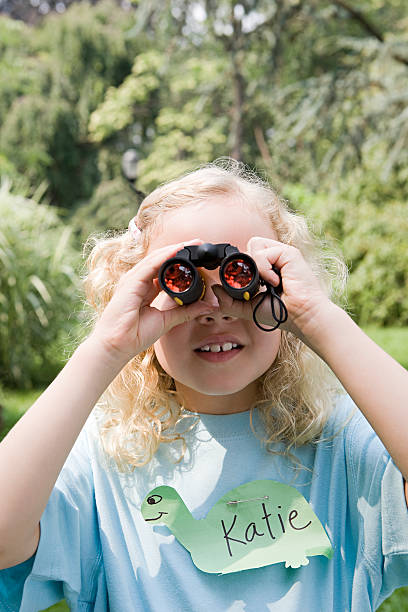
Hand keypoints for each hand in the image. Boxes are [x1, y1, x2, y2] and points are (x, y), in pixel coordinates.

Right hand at [89, 239, 215, 363]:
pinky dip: (164, 256)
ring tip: (192, 244)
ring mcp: (133, 279)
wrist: (118, 344)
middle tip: (199, 244)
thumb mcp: (168, 320)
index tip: (199, 258)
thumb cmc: (136, 334)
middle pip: (161, 260)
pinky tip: (177, 251)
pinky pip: (150, 265)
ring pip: (156, 258)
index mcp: (146, 288)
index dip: (181, 262)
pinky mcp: (131, 282)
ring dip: (175, 249)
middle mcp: (139, 281)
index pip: (165, 269)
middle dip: (180, 251)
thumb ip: (187, 311)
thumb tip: (208, 305)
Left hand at [212, 237, 333, 342]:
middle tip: (256, 285)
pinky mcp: (289, 253)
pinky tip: (275, 282)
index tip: (239, 281)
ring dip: (256, 265)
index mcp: (267, 268)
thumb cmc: (281, 313)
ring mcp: (282, 254)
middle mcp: (274, 259)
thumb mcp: (249, 308)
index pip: (247, 256)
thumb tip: (215, 288)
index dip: (240, 265)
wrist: (301, 317)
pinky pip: (265, 252)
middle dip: (246, 266)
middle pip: (248, 247)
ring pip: (254, 244)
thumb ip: (230, 301)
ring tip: (266, 283)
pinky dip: (265, 268)